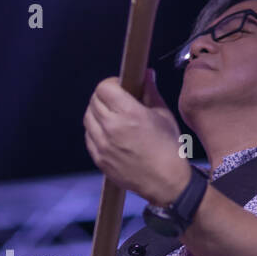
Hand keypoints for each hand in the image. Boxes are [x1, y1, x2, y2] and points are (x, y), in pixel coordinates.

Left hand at [83, 69, 189, 206]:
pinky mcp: (99, 159)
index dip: (112, 83)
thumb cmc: (168, 148)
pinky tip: (109, 133)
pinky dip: (95, 131)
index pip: (104, 88)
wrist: (166, 182)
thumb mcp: (163, 115)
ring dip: (97, 113)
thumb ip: (150, 92)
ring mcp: (103, 145)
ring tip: (112, 116)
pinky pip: (89, 137)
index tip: (120, 86)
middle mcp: (112, 128)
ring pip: (88, 118)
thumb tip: (145, 73)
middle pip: (94, 101)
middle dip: (104, 96)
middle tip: (117, 100)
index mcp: (129, 114)